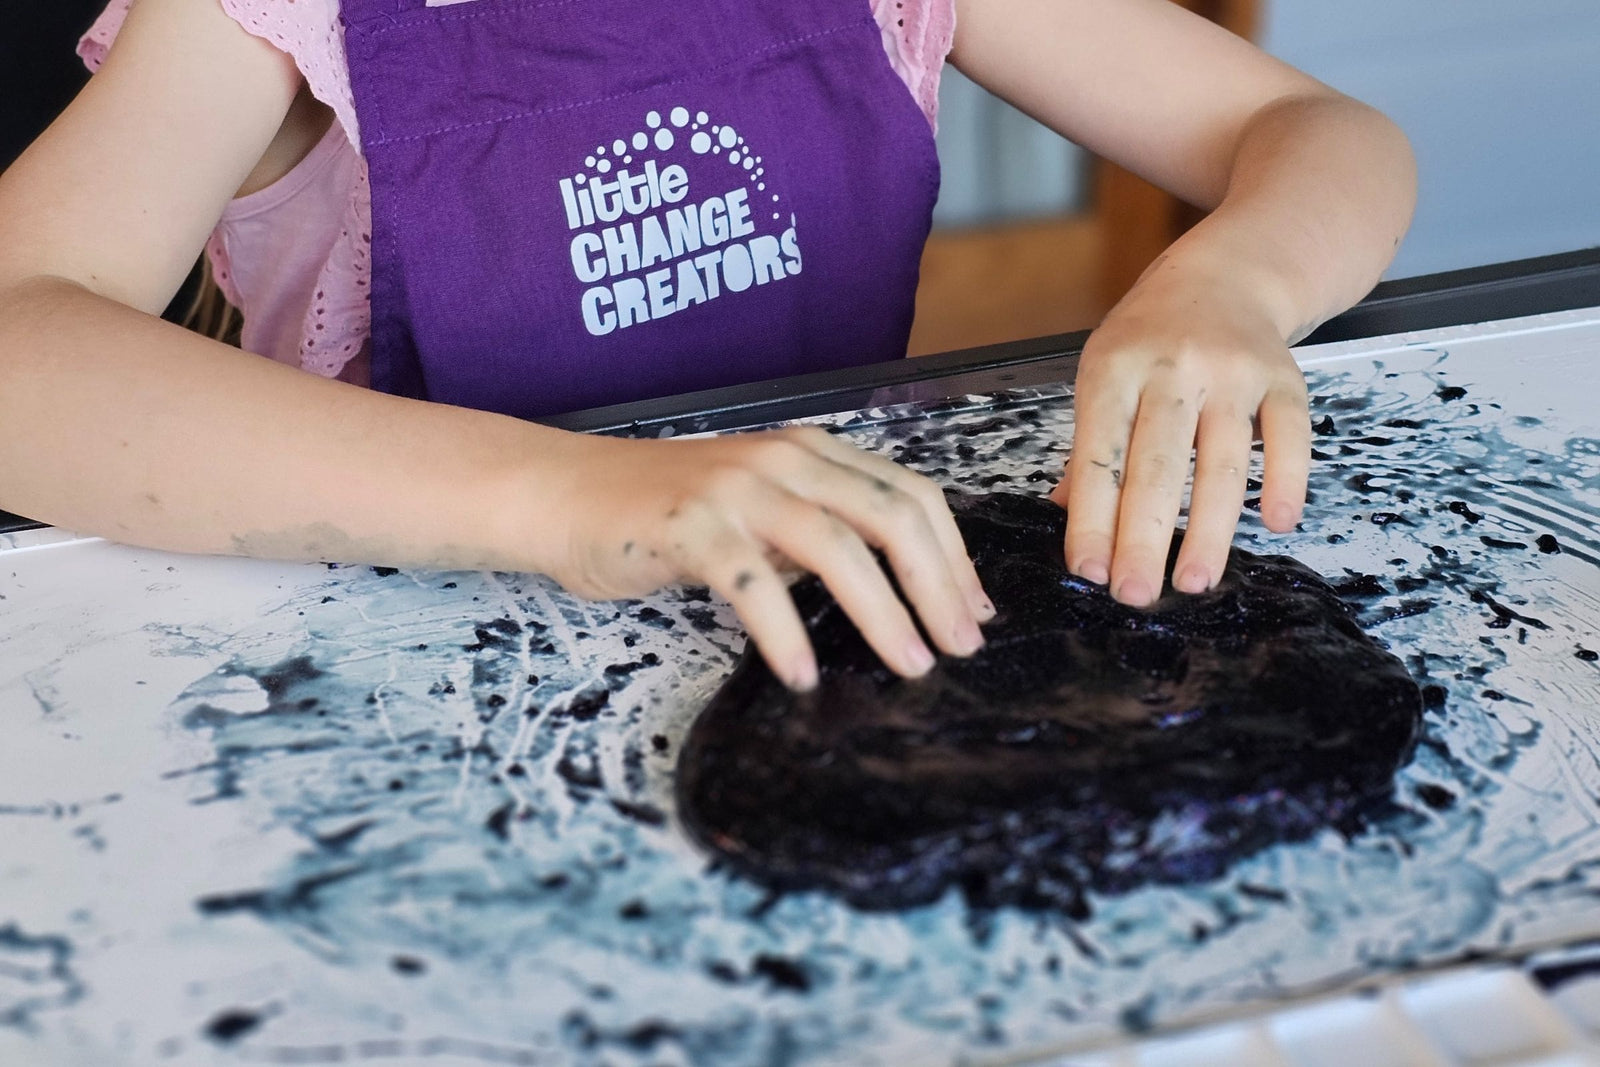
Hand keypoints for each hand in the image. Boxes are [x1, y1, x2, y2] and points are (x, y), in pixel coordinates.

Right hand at [545, 427, 993, 689]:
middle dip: (937, 586)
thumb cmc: (662, 512)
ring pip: (834, 545)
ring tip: (908, 666)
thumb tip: (892, 593)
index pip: (909, 494)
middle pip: (889, 516)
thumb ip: (817, 536)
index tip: (974, 613)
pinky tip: (801, 675)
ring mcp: (735, 488)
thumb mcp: (757, 513)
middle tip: (959, 648)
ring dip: (882, 612)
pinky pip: (750, 581)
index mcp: (810, 452)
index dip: (953, 556)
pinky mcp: (688, 525)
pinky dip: (783, 632)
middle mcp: (782, 459)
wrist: (563, 495)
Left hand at [1050, 268, 1310, 605]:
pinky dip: (1284, 481)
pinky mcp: (1284, 378)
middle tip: (1134, 595)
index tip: (1088, 571)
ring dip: (1209, 531)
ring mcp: (1232, 372)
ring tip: (1193, 582)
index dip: (1092, 518)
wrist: (1224, 274)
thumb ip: (1090, 447)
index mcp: (1114, 370)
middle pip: (1157, 466)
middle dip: (1144, 538)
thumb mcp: (1103, 374)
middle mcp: (1172, 368)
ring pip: (1221, 463)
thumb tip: (1066, 514)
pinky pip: (1288, 437)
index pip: (1099, 456)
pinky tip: (1275, 524)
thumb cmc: (1150, 338)